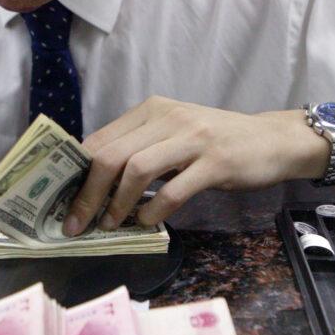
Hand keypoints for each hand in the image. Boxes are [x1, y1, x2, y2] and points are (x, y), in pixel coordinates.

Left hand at [64, 97, 325, 233]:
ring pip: (136, 169)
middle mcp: (167, 118)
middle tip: (76, 223)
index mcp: (151, 110)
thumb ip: (139, 149)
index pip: (100, 139)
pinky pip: (174, 190)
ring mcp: (192, 138)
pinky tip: (148, 222)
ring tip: (110, 224)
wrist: (272, 141)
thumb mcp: (173, 136)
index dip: (75, 173)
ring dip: (116, 203)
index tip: (61, 201)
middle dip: (87, 193)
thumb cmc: (217, 143)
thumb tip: (93, 182)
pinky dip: (154, 211)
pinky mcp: (215, 162)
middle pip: (111, 155)